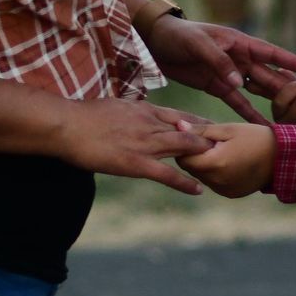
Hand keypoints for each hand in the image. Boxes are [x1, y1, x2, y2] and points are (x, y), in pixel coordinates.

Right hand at [57, 96, 208, 192]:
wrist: (67, 125)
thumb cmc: (83, 116)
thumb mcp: (114, 106)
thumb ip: (130, 112)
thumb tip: (134, 114)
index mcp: (144, 110)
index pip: (179, 115)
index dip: (198, 123)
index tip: (212, 128)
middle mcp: (150, 124)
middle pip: (189, 130)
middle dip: (210, 138)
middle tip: (228, 146)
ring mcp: (145, 143)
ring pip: (184, 147)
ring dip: (204, 155)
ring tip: (221, 164)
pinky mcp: (136, 163)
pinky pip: (167, 174)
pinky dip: (184, 182)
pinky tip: (197, 190)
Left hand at [144, 16, 295, 125]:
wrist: (154, 41)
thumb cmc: (178, 35)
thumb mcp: (198, 44)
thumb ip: (219, 62)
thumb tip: (241, 83)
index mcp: (238, 42)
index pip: (271, 53)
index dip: (292, 61)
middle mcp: (238, 57)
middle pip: (267, 75)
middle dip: (287, 87)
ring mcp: (228, 72)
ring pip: (256, 90)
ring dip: (271, 103)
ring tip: (289, 119)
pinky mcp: (216, 86)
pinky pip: (236, 101)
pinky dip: (247, 113)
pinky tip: (259, 126)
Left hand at [172, 122, 276, 197]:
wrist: (282, 157)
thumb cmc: (255, 137)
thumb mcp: (228, 129)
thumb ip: (201, 130)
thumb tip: (177, 126)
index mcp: (215, 163)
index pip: (183, 158)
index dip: (186, 146)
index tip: (197, 136)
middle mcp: (217, 181)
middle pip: (191, 168)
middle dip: (196, 155)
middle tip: (212, 142)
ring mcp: (224, 190)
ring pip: (201, 176)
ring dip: (205, 164)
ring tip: (223, 151)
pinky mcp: (230, 194)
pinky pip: (213, 183)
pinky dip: (216, 173)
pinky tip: (230, 162)